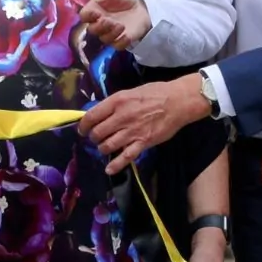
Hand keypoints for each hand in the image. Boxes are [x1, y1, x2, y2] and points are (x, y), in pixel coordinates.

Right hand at [78, 0, 150, 49]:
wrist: (138, 8)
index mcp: (94, 10)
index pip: (84, 16)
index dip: (88, 16)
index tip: (95, 13)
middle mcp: (99, 23)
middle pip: (92, 30)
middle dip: (100, 26)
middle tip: (109, 20)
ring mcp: (109, 33)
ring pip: (105, 39)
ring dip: (111, 33)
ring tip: (121, 25)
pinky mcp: (120, 40)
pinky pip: (118, 45)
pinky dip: (121, 42)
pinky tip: (127, 35)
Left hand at [80, 75, 210, 174]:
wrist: (178, 101)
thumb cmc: (155, 92)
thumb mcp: (131, 92)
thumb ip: (115, 103)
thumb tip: (101, 113)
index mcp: (117, 101)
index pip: (92, 116)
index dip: (83, 125)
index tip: (83, 129)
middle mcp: (122, 117)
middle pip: (97, 133)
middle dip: (93, 137)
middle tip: (96, 138)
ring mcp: (132, 131)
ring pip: (107, 145)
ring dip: (102, 148)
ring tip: (104, 147)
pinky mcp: (143, 143)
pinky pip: (125, 157)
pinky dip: (115, 165)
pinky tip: (109, 169)